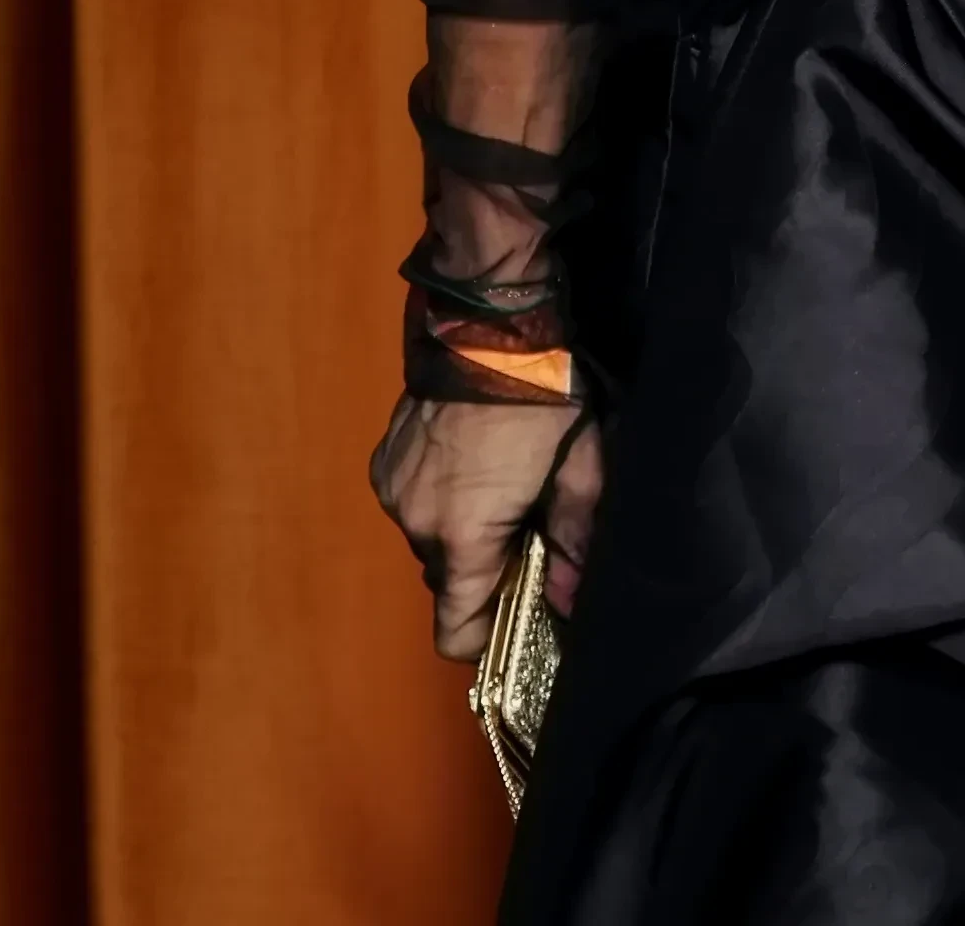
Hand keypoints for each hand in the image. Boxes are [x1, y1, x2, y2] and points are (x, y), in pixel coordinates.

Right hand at [370, 395, 598, 662]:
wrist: (485, 327)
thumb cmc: (543, 397)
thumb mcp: (581, 468)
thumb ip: (575, 542)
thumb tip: (569, 601)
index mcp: (463, 536)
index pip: (454, 630)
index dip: (485, 637)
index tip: (516, 617)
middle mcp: (413, 524)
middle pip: (448, 582)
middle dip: (485, 572)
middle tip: (526, 534)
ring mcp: (391, 492)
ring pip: (431, 542)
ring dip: (463, 533)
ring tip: (502, 489)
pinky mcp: (382, 464)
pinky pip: (413, 506)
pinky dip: (441, 502)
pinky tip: (472, 465)